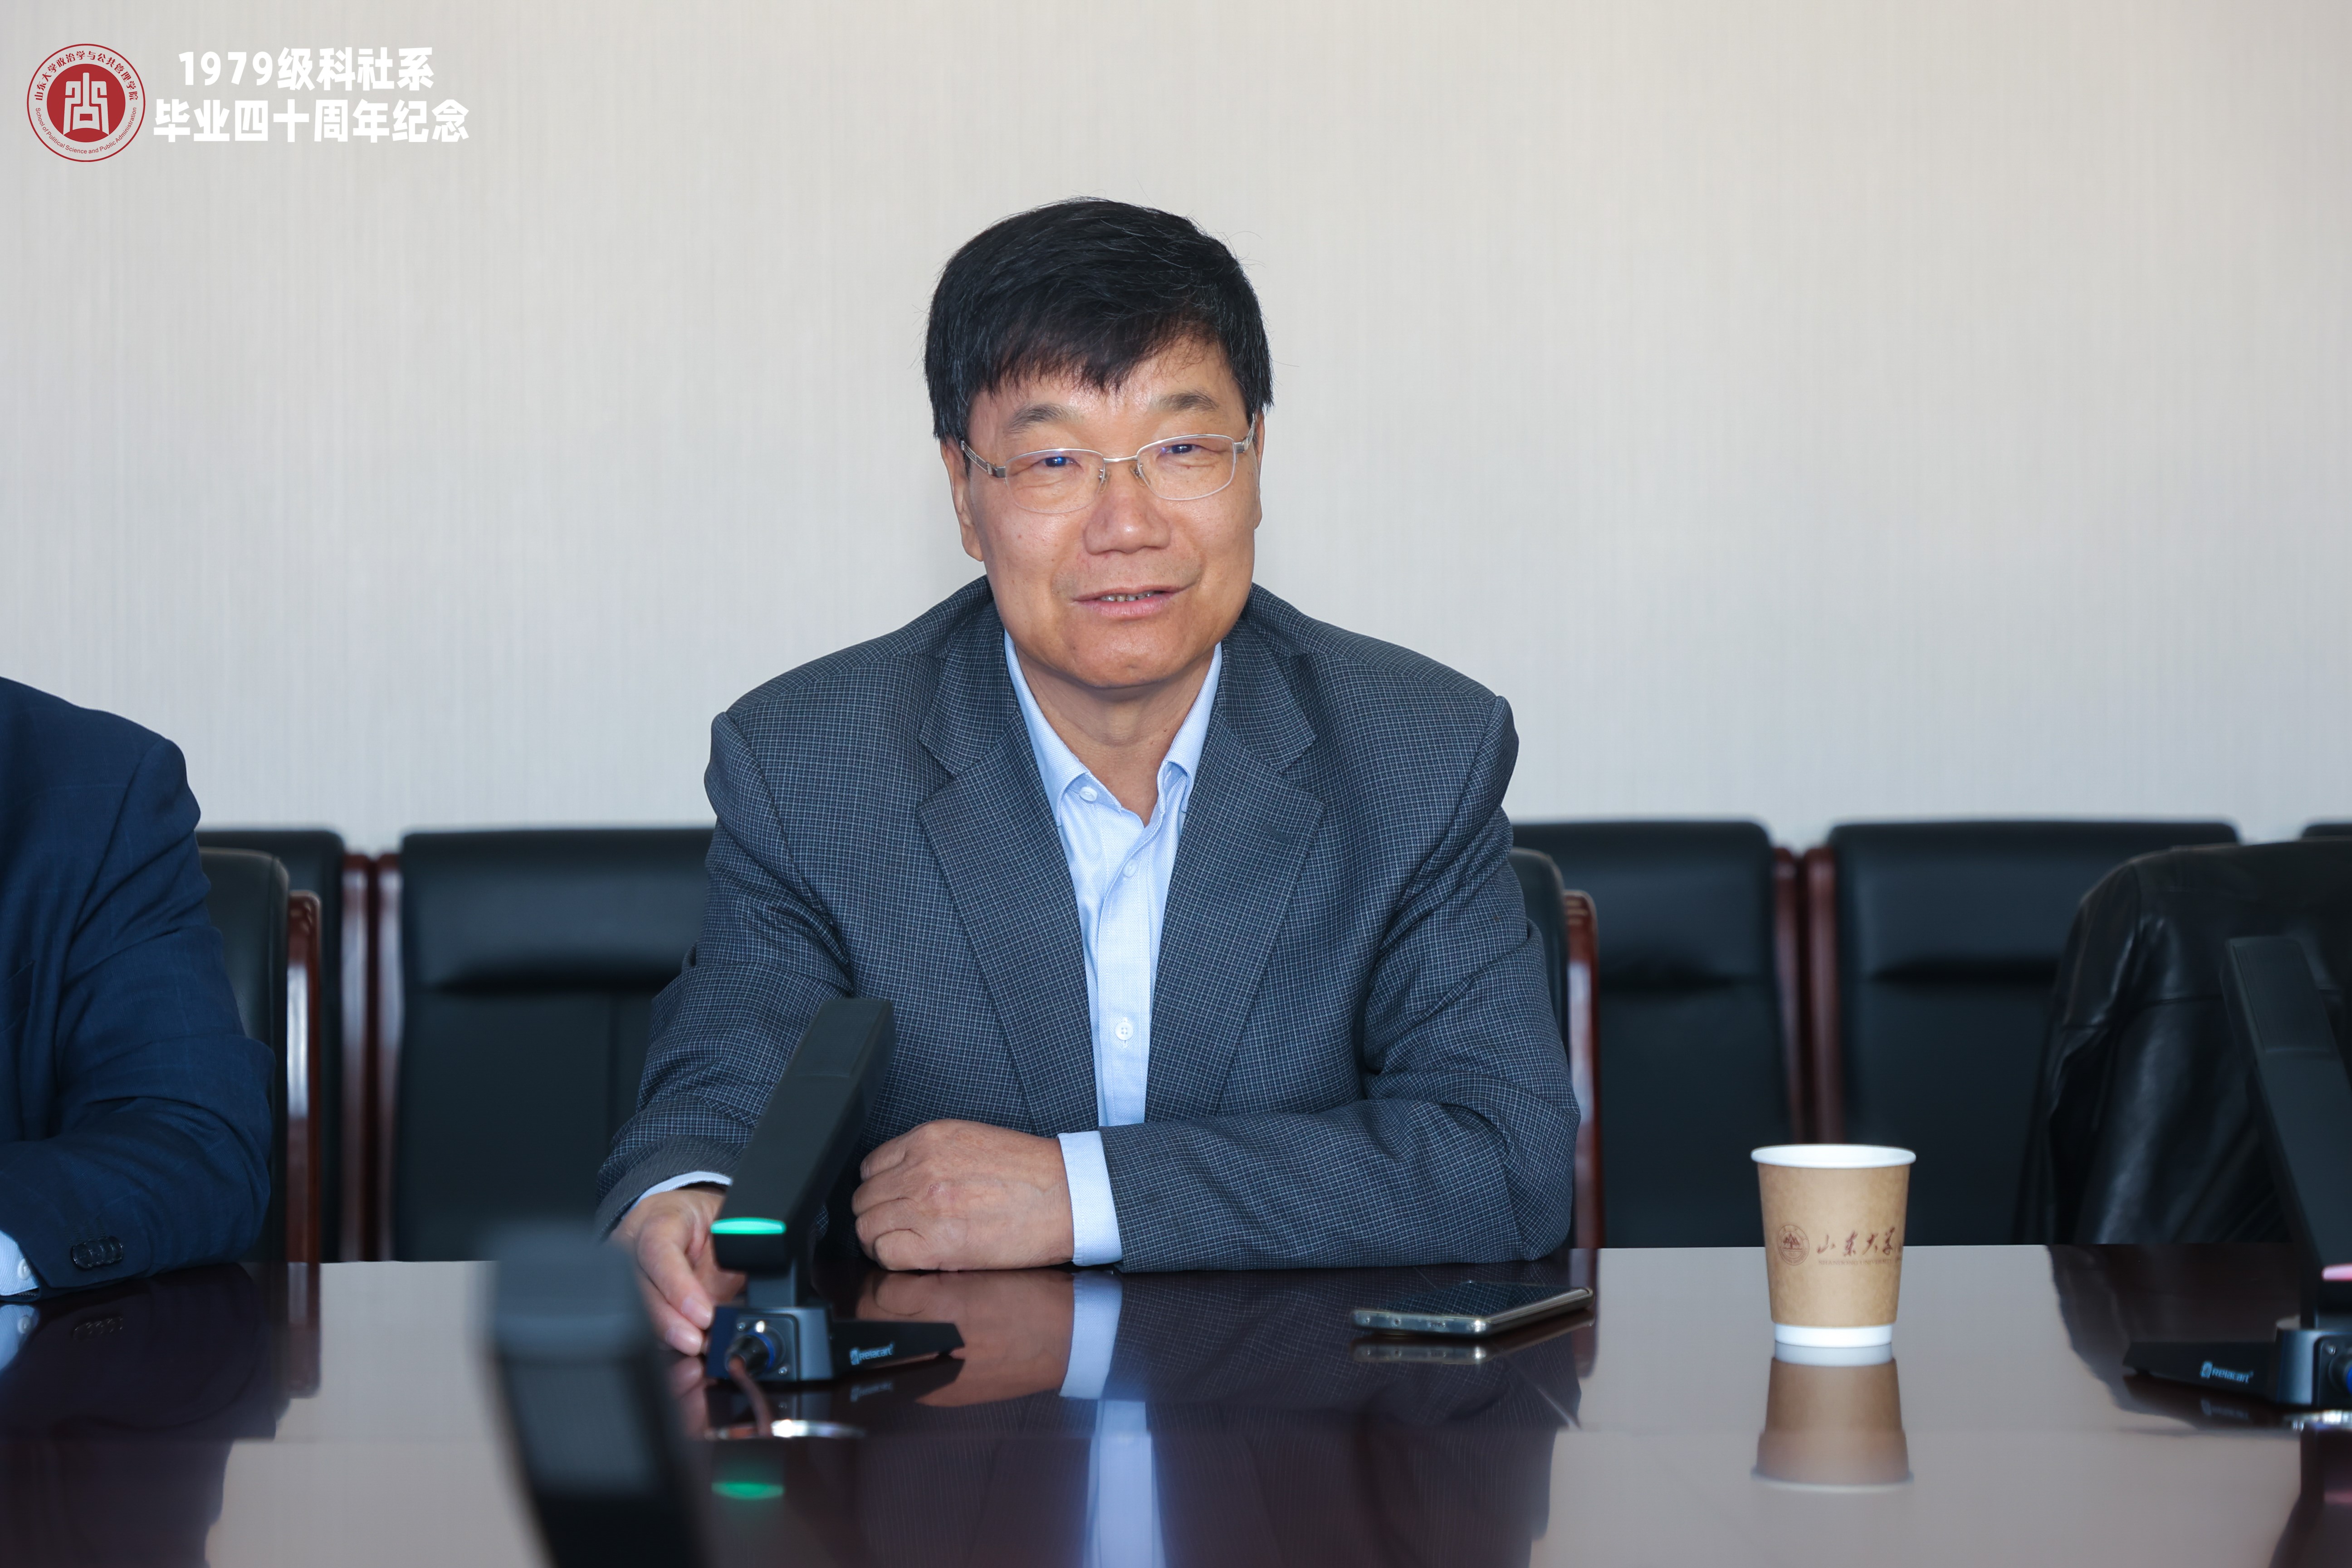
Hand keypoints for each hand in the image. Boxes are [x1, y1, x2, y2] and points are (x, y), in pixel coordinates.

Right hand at [611, 1184, 743, 1355]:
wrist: (679, 1219)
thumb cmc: (701, 1222)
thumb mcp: (722, 1232)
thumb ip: (721, 1271)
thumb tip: (723, 1317)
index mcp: (657, 1223)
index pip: (658, 1252)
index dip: (680, 1288)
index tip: (704, 1316)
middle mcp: (630, 1251)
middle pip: (640, 1292)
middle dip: (671, 1326)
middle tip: (700, 1345)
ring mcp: (620, 1278)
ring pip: (635, 1317)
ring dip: (666, 1345)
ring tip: (694, 1364)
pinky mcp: (624, 1304)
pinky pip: (640, 1332)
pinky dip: (663, 1352)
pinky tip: (682, 1366)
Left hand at [851, 1119, 1075, 1270]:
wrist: (1067, 1197)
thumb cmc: (1031, 1173)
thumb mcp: (973, 1142)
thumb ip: (931, 1156)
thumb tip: (904, 1179)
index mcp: (929, 1139)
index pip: (871, 1167)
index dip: (879, 1189)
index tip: (890, 1201)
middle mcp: (920, 1169)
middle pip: (864, 1199)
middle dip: (876, 1215)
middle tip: (897, 1227)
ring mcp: (924, 1206)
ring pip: (867, 1228)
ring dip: (879, 1239)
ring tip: (902, 1246)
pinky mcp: (936, 1244)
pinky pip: (886, 1254)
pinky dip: (890, 1260)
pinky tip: (910, 1259)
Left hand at [859, 1268, 1075, 1406]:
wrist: (1067, 1341)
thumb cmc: (1030, 1297)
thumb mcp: (979, 1269)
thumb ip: (934, 1274)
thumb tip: (896, 1276)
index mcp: (943, 1303)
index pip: (880, 1292)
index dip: (881, 1280)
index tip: (889, 1276)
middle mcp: (933, 1341)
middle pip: (872, 1324)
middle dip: (874, 1307)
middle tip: (891, 1296)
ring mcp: (936, 1375)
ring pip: (882, 1353)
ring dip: (885, 1336)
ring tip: (906, 1323)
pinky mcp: (943, 1396)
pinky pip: (903, 1377)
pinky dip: (904, 1362)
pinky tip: (923, 1349)